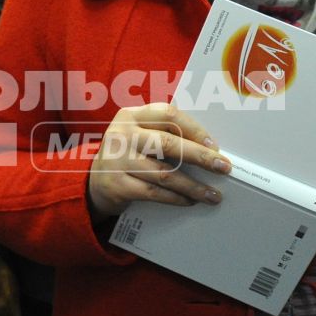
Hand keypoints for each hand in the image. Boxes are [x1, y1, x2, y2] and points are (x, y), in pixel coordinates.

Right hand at [86, 102, 231, 219]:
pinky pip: (154, 192)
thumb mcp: (137, 134)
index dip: (194, 129)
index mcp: (130, 116)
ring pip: (164, 173)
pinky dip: (176, 198)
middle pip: (169, 144)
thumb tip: (207, 146)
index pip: (168, 115)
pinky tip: (190, 201)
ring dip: (193, 186)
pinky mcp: (116, 185)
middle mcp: (122, 135)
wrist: (93, 181)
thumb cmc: (126, 155)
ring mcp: (117, 160)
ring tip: (212, 194)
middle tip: (223, 167)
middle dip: (201, 157)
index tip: (214, 145)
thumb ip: (163, 131)